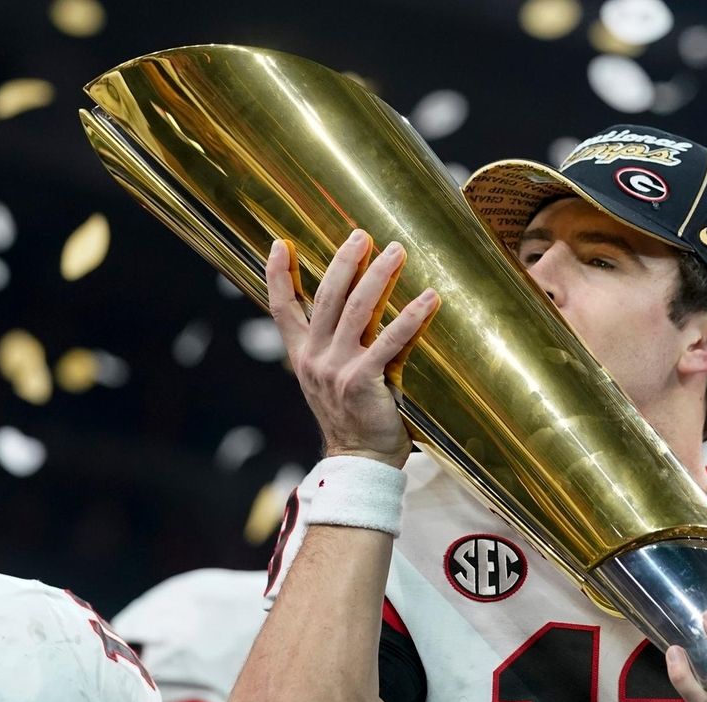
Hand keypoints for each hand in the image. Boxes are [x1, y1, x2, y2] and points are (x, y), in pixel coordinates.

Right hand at [266, 229, 439, 467]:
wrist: (360, 461)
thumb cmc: (354, 418)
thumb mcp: (332, 378)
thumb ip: (336, 346)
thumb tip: (358, 306)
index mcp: (302, 356)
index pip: (282, 309)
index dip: (278, 275)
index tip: (279, 243)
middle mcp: (314, 358)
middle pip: (326, 297)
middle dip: (345, 261)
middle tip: (363, 235)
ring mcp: (337, 369)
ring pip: (357, 310)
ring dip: (378, 276)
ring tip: (397, 251)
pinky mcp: (363, 381)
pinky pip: (389, 342)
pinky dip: (410, 317)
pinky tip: (428, 299)